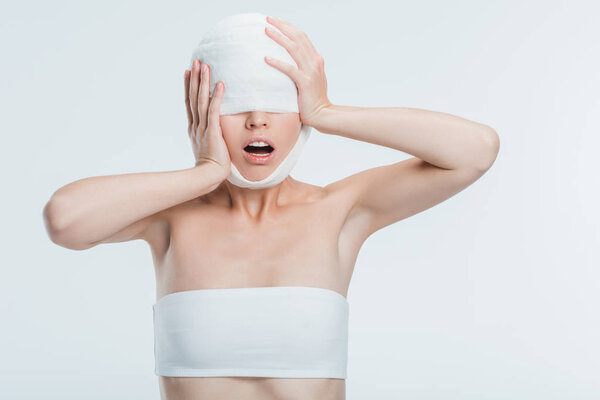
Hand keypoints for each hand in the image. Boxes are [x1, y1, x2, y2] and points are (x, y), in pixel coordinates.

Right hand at [184, 60, 230, 177]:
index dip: (189, 87)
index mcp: (194, 129)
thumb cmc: (211, 167)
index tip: (189, 72)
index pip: (190, 103)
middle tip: (195, 61)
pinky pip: (214, 111)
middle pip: (193, 97)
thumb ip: (209, 138)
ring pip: (201, 100)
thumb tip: (215, 133)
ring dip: (203, 82)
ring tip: (204, 66)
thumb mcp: (208, 148)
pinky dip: (217, 97)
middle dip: (195, 78)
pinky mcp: (212, 132)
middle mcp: (196, 125)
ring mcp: (203, 128)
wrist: (208, 177)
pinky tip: (220, 84)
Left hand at [263, 15, 331, 126]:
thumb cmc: (313, 98)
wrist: (322, 114)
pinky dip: (278, 62)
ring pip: (293, 49)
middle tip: (268, 19)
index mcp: (315, 59)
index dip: (289, 27)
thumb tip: (288, 60)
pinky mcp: (305, 83)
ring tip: (267, 31)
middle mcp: (314, 62)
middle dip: (282, 26)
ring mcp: (310, 71)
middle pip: (297, 38)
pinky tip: (266, 58)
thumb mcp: (310, 78)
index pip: (302, 37)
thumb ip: (303, 67)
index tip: (277, 20)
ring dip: (279, 38)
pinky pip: (289, 69)